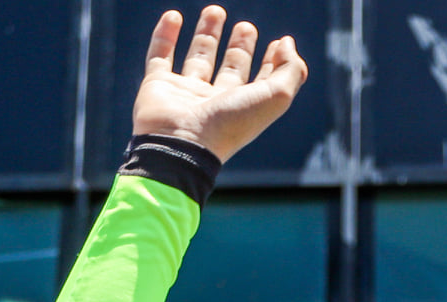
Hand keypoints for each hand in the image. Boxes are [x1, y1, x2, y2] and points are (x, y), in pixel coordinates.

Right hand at [133, 7, 307, 162]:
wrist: (180, 144)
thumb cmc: (229, 124)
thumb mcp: (275, 97)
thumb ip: (290, 70)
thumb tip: (287, 43)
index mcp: (243, 108)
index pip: (261, 82)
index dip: (271, 63)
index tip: (278, 43)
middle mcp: (215, 102)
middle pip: (230, 69)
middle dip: (240, 47)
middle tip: (246, 26)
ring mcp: (185, 94)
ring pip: (198, 59)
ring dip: (207, 35)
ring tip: (215, 10)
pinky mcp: (157, 86)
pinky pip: (159, 56)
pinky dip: (164, 36)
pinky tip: (174, 16)